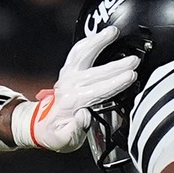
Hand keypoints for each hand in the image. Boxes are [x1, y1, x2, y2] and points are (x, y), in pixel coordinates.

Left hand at [18, 28, 143, 153]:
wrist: (38, 125)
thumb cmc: (55, 134)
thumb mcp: (64, 140)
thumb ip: (76, 130)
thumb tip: (85, 116)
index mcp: (73, 103)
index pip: (98, 91)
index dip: (116, 83)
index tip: (131, 77)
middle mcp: (69, 86)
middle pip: (96, 72)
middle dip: (116, 66)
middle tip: (134, 60)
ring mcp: (67, 75)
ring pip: (82, 54)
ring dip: (98, 42)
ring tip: (114, 32)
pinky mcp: (68, 70)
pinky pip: (77, 51)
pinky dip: (89, 40)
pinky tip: (101, 34)